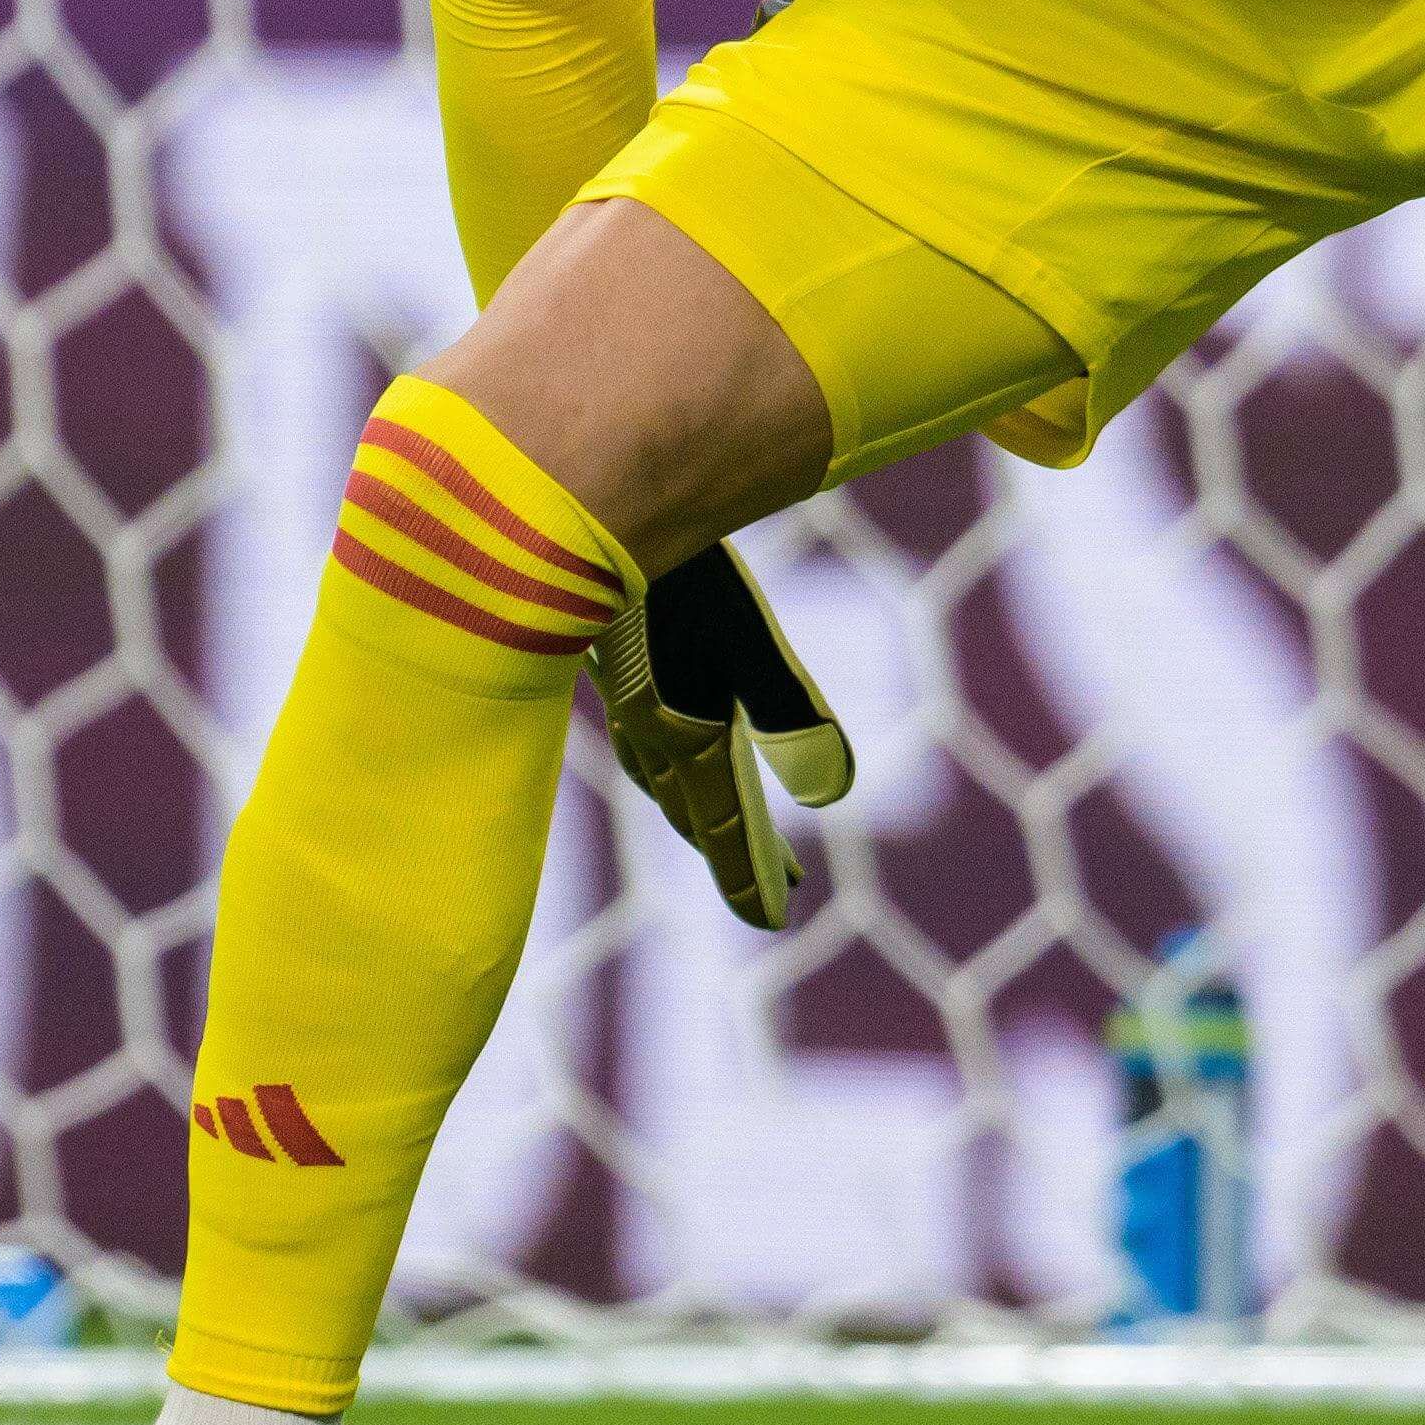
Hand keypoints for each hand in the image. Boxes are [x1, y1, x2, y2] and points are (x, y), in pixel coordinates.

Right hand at [594, 540, 853, 932]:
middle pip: (694, 809)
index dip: (747, 875)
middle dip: (733, 847)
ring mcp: (624, 696)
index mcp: (680, 739)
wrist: (589, 506)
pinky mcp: (613, 659)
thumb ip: (789, 710)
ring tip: (715, 827)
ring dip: (692, 807)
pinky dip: (660, 757)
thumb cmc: (677, 577)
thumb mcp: (747, 642)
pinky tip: (660, 738)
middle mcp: (646, 730)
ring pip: (661, 773)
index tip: (773, 919)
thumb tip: (835, 792)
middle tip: (773, 886)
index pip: (723, 827)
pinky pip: (640, 732)